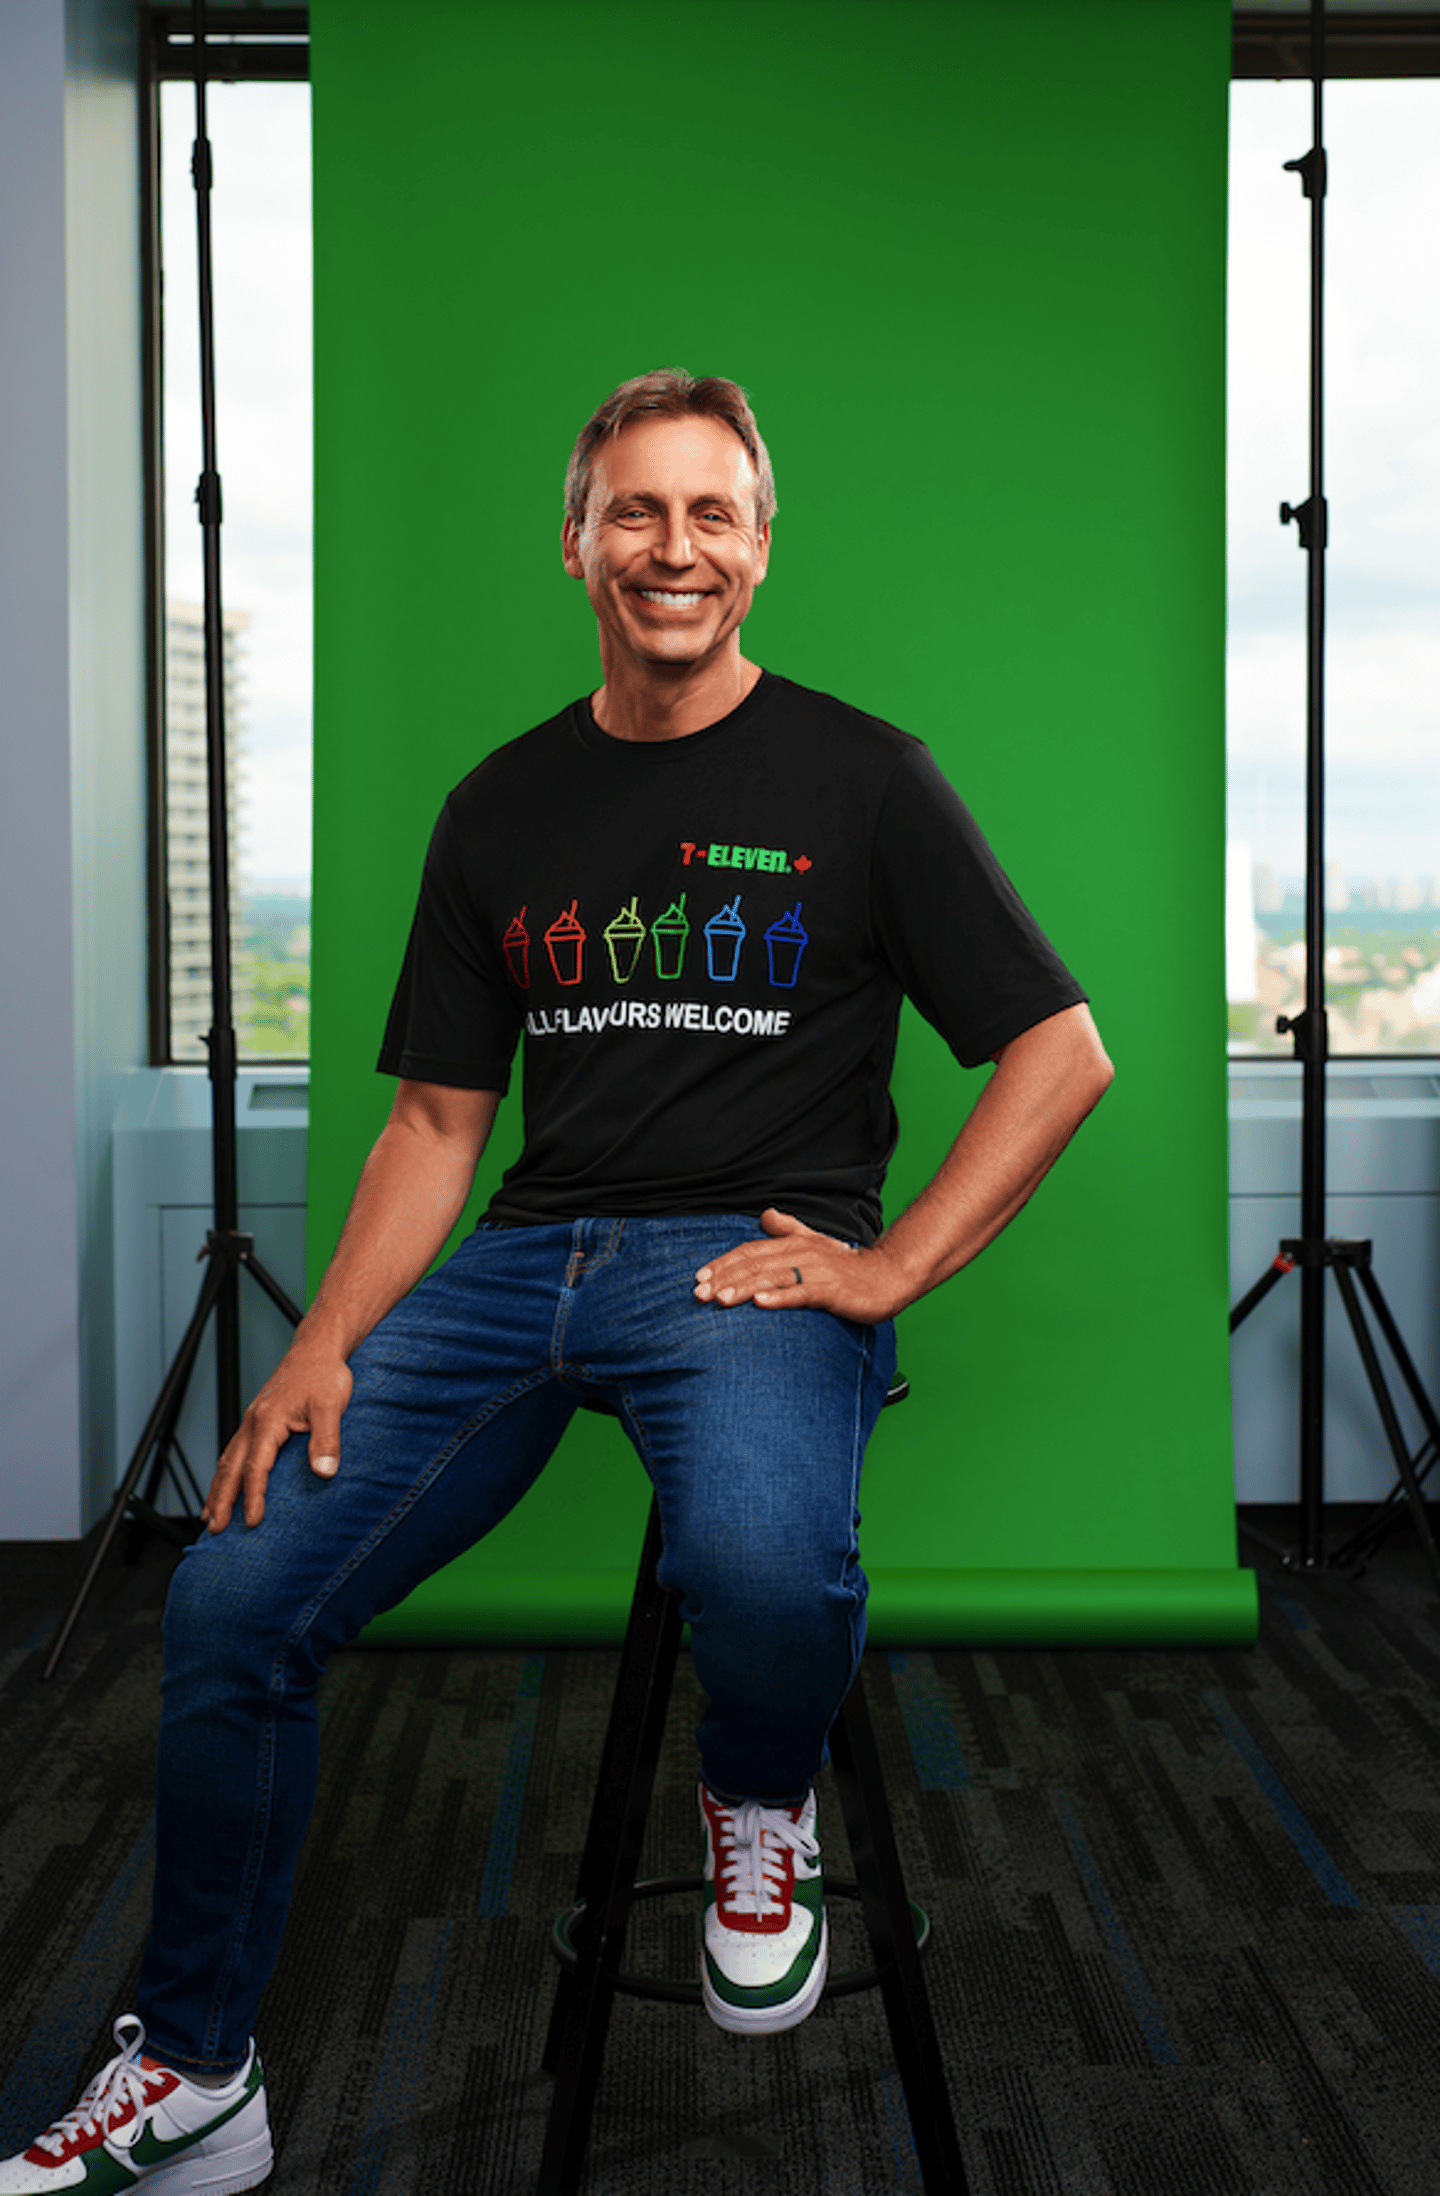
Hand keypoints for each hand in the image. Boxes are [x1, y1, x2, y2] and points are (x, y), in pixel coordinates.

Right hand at [202, 1339, 353, 1532]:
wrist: (317, 1350)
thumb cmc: (324, 1375)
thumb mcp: (331, 1406)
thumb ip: (327, 1439)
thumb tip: (324, 1472)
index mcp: (268, 1421)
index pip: (256, 1467)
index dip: (253, 1496)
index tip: (253, 1521)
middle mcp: (254, 1423)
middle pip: (230, 1468)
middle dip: (220, 1500)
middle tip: (213, 1530)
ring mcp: (253, 1421)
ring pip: (228, 1460)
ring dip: (218, 1490)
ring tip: (210, 1517)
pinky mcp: (258, 1420)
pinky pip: (235, 1451)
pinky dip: (226, 1473)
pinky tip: (226, 1485)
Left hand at [693, 1207, 908, 1322]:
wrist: (888, 1276)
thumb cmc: (847, 1265)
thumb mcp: (814, 1243)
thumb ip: (788, 1229)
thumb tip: (765, 1214)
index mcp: (793, 1244)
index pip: (749, 1252)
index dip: (722, 1263)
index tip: (698, 1278)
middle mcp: (801, 1254)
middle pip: (754, 1265)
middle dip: (724, 1278)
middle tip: (698, 1294)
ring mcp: (816, 1272)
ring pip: (772, 1278)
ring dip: (744, 1288)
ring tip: (720, 1299)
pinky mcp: (832, 1291)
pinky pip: (802, 1293)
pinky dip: (780, 1298)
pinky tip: (760, 1304)